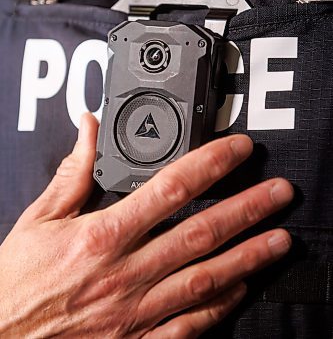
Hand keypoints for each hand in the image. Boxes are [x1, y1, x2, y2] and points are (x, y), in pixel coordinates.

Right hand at [0, 114, 292, 337]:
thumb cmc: (17, 280)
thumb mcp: (39, 218)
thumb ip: (73, 171)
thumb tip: (88, 128)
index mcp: (102, 235)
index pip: (171, 188)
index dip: (211, 165)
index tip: (238, 150)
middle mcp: (125, 272)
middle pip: (200, 232)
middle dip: (247, 208)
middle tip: (280, 193)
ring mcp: (135, 311)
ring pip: (205, 279)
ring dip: (248, 256)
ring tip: (281, 239)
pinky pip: (188, 325)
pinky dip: (219, 306)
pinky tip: (242, 288)